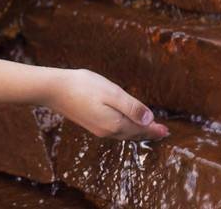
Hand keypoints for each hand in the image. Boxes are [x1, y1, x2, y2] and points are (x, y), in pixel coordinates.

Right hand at [46, 68, 169, 140]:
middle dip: (147, 132)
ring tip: (146, 129)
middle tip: (161, 132)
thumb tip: (150, 120)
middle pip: (133, 134)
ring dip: (136, 132)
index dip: (155, 129)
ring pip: (123, 134)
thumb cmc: (83, 86)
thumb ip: (132, 107)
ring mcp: (97, 129)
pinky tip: (124, 124)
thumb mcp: (112, 92)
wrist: (53, 89)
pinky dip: (125, 129)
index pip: (141, 129)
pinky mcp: (90, 124)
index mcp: (116, 124)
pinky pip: (114, 131)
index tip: (166, 131)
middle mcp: (108, 131)